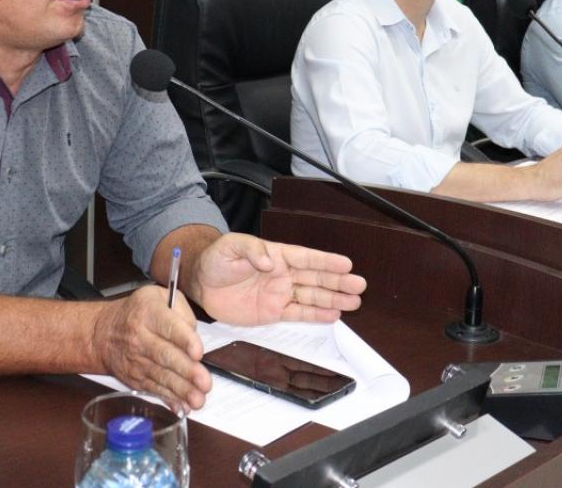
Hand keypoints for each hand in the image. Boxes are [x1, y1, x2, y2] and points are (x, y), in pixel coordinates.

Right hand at [91, 285, 210, 411]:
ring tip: (198, 399)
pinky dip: (169, 399)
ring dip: (181, 390)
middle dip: (186, 371)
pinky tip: (183, 406)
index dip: (184, 339)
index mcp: (148, 312)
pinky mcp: (135, 379)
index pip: (168, 326)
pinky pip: (154, 390)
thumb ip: (181, 310)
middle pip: (164, 355)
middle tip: (204, 382)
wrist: (103, 333)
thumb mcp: (158, 296)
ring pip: (160, 376)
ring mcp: (136, 361)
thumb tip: (193, 333)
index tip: (198, 352)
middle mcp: (139, 337)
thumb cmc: (138, 313)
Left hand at [188, 234, 365, 326]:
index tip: (347, 264)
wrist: (201, 283)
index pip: (307, 259)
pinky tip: (333, 315)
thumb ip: (252, 251)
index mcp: (276, 256)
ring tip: (355, 302)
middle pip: (316, 278)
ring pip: (312, 296)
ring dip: (333, 299)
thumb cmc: (216, 260)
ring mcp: (279, 294)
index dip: (326, 261)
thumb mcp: (231, 247)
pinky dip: (316, 315)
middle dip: (338, 282)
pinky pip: (298, 313)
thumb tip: (270, 261)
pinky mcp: (272, 312)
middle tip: (360, 285)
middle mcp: (283, 274)